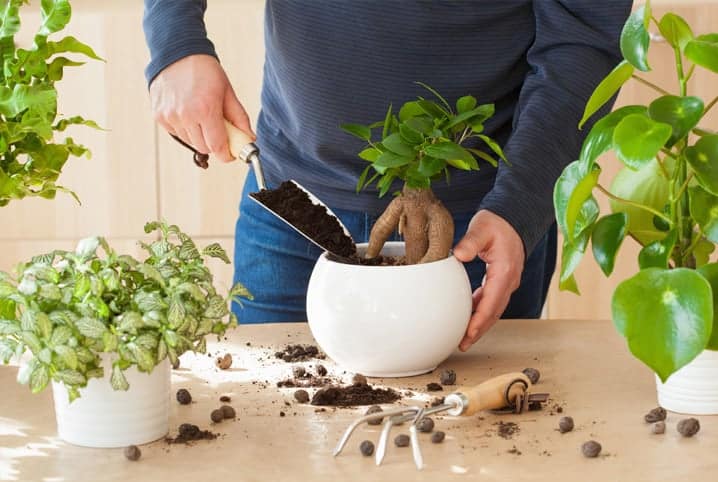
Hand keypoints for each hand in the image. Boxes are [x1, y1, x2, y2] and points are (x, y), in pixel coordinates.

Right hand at [149, 54, 254, 162]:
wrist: (178, 54)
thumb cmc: (206, 72)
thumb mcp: (228, 92)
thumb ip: (240, 118)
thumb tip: (249, 138)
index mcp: (206, 109)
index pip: (217, 147)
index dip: (226, 154)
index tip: (230, 153)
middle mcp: (186, 115)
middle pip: (204, 148)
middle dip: (213, 143)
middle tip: (218, 129)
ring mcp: (170, 116)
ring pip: (190, 142)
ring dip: (198, 135)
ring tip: (201, 116)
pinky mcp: (159, 116)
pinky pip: (177, 134)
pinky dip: (185, 129)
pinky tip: (187, 112)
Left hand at [453, 210, 524, 350]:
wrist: (513, 217)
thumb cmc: (497, 223)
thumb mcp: (481, 229)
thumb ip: (471, 242)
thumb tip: (459, 255)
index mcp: (504, 272)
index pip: (492, 303)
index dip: (480, 321)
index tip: (468, 335)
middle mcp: (508, 281)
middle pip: (494, 312)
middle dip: (479, 330)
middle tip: (462, 344)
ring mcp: (506, 282)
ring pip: (493, 309)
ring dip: (480, 323)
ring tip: (463, 337)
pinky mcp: (501, 280)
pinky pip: (491, 300)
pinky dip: (480, 310)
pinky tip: (467, 315)